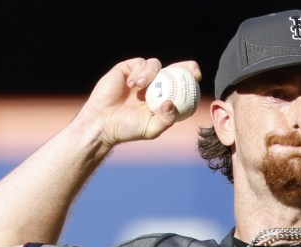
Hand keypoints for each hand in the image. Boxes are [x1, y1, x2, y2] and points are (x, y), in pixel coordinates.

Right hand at [78, 58, 201, 146]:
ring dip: (151, 73)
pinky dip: (138, 72)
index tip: (197, 77)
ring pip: (155, 65)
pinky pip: (139, 64)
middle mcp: (155, 85)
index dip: (191, 78)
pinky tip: (132, 84)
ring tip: (141, 86)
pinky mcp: (127, 69)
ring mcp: (141, 76)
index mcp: (164, 97)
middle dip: (185, 66)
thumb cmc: (127, 129)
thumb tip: (172, 104)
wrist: (103, 123)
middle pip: (174, 69)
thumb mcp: (150, 129)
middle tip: (190, 69)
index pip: (182, 84)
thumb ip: (165, 119)